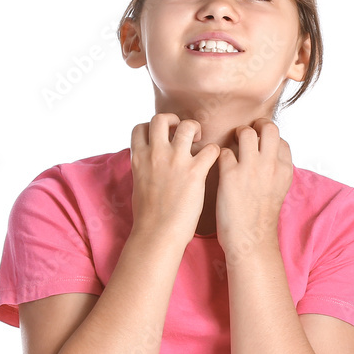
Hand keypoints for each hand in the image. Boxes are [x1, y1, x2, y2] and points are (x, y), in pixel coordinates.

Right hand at [129, 113, 219, 247]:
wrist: (157, 234)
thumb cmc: (147, 218)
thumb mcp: (138, 186)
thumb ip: (144, 170)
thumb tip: (149, 167)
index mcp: (139, 159)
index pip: (140, 128)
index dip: (152, 128)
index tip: (162, 137)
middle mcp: (156, 154)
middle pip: (161, 119)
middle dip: (174, 121)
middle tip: (184, 135)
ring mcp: (176, 161)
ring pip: (188, 125)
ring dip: (196, 130)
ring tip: (200, 143)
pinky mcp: (195, 172)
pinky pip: (211, 149)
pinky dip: (215, 152)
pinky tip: (213, 162)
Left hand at [215, 118, 292, 255]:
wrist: (251, 241)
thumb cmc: (260, 218)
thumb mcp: (278, 190)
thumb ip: (275, 170)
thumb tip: (268, 153)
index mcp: (284, 170)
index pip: (280, 139)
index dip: (268, 137)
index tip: (259, 145)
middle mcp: (270, 165)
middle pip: (268, 127)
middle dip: (255, 126)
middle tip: (245, 135)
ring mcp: (250, 169)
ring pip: (245, 132)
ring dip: (236, 135)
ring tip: (231, 146)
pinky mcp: (230, 175)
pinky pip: (223, 151)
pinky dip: (219, 156)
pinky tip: (220, 167)